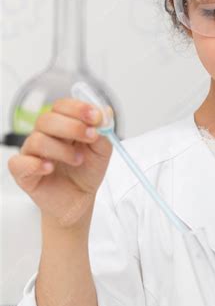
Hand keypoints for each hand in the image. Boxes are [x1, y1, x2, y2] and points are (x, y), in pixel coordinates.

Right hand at [8, 98, 112, 228]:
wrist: (79, 199)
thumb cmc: (86, 172)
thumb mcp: (102, 151)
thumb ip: (103, 131)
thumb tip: (106, 111)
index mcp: (62, 125)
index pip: (62, 106)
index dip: (78, 108)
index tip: (95, 116)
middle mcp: (44, 135)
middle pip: (47, 119)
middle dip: (72, 126)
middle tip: (91, 136)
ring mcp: (31, 153)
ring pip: (37, 140)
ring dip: (62, 149)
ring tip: (78, 160)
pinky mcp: (23, 172)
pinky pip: (18, 163)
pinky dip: (35, 164)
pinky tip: (50, 168)